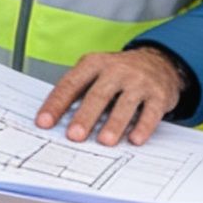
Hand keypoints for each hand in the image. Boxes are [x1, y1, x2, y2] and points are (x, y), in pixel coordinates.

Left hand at [34, 50, 183, 146]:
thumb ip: (78, 91)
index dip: (56, 104)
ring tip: (104, 141)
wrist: (159, 61)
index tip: (44, 122)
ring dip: (114, 123)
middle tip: (74, 136)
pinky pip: (151, 112)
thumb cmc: (118, 73)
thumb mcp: (95, 72)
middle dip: (85, 116)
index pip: (71, 84)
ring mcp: (139, 81)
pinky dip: (143, 126)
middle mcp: (116, 70)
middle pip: (98, 95)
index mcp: (94, 63)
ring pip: (125, 104)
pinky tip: (135, 139)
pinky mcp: (158, 94)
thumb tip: (54, 120)